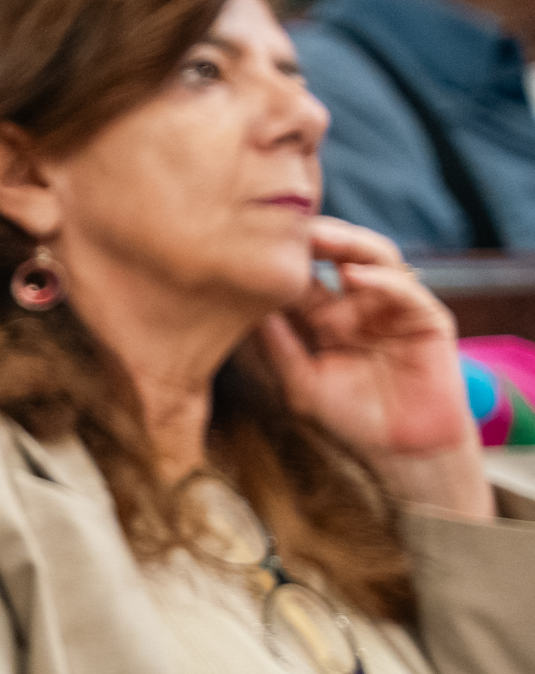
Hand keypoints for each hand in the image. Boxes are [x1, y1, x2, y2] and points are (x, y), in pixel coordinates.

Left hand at [261, 220, 491, 517]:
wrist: (401, 450)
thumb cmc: (350, 418)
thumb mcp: (302, 383)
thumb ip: (278, 347)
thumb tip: (246, 310)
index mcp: (325, 316)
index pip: (301, 277)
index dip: (281, 260)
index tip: (247, 242)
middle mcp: (358, 303)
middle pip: (336, 255)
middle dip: (312, 238)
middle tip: (280, 222)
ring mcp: (393, 307)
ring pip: (374, 259)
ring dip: (346, 243)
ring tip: (317, 235)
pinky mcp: (427, 318)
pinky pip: (404, 290)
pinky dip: (380, 278)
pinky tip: (353, 273)